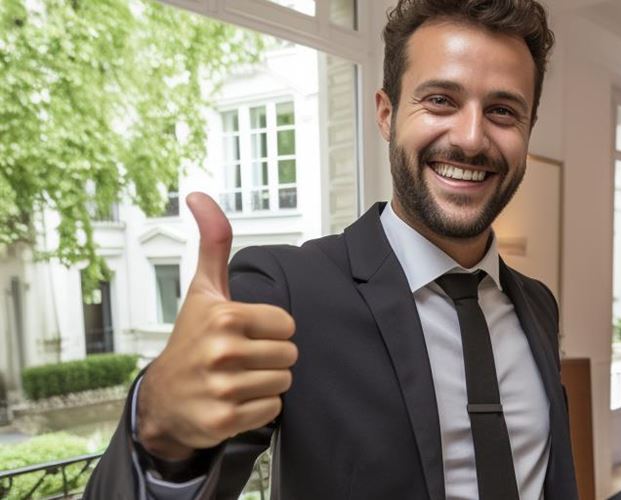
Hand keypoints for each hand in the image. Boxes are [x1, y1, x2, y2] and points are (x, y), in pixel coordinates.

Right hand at [136, 193, 297, 459]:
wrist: (162, 399)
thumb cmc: (190, 339)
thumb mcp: (204, 289)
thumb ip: (214, 242)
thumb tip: (199, 195)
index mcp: (225, 316)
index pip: (287, 324)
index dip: (271, 329)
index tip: (245, 333)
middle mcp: (222, 352)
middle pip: (290, 354)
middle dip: (271, 357)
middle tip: (241, 359)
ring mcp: (222, 389)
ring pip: (283, 383)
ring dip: (265, 383)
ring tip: (236, 378)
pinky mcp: (224, 421)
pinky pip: (272, 411)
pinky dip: (258, 409)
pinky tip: (234, 401)